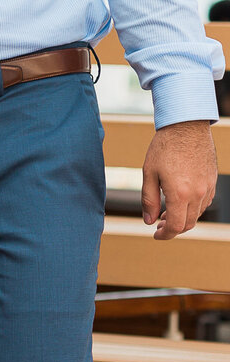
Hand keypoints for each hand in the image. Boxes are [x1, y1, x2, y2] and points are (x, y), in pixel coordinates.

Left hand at [141, 120, 216, 239]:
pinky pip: (204, 202)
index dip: (164, 235)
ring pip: (197, 214)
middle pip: (188, 224)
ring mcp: (207, 187)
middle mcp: (197, 194)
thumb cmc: (164, 147)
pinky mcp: (212, 180)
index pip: (175, 226)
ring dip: (183, 218)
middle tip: (158, 224)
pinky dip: (193, 208)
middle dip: (173, 229)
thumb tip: (148, 221)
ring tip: (166, 212)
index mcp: (179, 194)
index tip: (155, 235)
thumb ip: (148, 200)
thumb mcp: (149, 173)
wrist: (186, 126)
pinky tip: (181, 201)